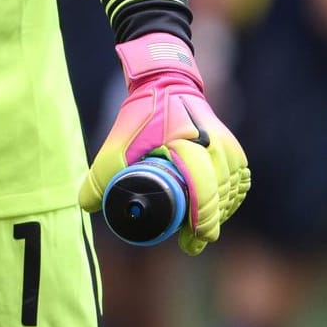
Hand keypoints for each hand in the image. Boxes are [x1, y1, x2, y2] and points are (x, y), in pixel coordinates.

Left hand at [79, 33, 250, 254]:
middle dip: (208, 223)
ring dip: (218, 213)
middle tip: (190, 242)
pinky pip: (239, 182)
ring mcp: (229, 148)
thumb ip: (102, 174)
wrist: (166, 84)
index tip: (194, 239)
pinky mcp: (234, 149)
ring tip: (197, 230)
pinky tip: (216, 212)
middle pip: (220, 197)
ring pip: (232, 192)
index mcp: (190, 145)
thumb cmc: (142, 114)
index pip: (205, 191)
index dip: (203, 219)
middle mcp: (216, 147)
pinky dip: (229, 199)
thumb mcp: (118, 142)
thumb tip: (88, 205)